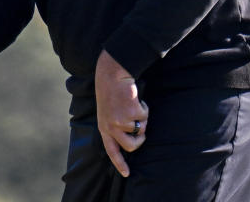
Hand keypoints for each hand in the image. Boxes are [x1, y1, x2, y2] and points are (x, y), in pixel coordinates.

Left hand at [94, 50, 148, 176]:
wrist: (112, 75)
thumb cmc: (111, 92)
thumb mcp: (107, 112)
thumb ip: (115, 126)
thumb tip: (131, 138)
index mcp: (104, 128)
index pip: (112, 151)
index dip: (120, 163)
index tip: (127, 174)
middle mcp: (112, 127)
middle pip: (131, 146)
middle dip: (141, 139)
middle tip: (142, 130)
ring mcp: (121, 121)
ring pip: (141, 129)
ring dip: (142, 118)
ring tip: (135, 106)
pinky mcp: (131, 113)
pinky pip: (145, 116)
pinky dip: (144, 107)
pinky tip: (136, 99)